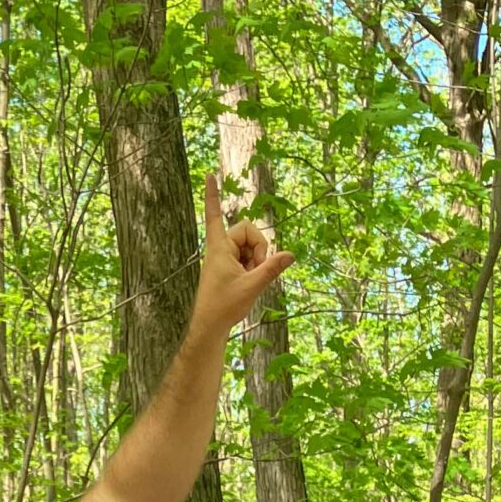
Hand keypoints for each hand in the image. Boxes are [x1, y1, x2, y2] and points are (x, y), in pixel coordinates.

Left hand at [189, 170, 291, 342]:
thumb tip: (290, 254)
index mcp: (219, 248)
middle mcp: (221, 249)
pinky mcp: (230, 267)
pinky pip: (248, 257)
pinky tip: (251, 281)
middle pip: (248, 231)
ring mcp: (225, 258)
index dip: (213, 196)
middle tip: (256, 269)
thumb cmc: (224, 306)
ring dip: (257, 260)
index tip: (209, 175)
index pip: (215, 215)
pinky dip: (254, 267)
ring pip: (251, 245)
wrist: (210, 326)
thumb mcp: (252, 286)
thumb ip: (272, 268)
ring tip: (250, 279)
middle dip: (259, 247)